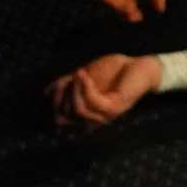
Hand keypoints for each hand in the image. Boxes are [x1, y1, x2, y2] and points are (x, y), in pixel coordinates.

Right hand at [44, 54, 159, 130]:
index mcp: (86, 115)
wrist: (139, 65)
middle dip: (62, 94)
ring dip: (74, 89)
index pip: (60, 118)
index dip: (55, 100)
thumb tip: (46, 92)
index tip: (61, 81)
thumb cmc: (114, 71)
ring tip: (78, 73)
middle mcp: (94, 121)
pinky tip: (83, 74)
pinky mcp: (115, 108)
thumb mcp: (85, 76)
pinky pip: (92, 103)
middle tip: (70, 77)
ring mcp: (105, 117)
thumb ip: (67, 84)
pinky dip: (84, 87)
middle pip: (66, 116)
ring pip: (78, 111)